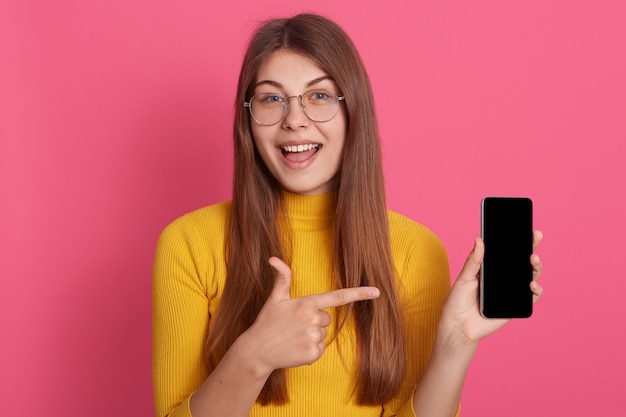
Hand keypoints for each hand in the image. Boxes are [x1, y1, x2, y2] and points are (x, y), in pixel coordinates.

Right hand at [240, 257, 379, 376]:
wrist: (256, 351)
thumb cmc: (266, 322)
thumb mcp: (275, 298)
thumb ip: (282, 278)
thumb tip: (273, 258)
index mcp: (307, 303)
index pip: (338, 297)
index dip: (359, 293)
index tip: (376, 292)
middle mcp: (313, 320)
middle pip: (326, 318)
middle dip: (314, 320)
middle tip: (294, 324)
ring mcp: (314, 338)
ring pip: (323, 333)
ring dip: (312, 334)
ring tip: (293, 336)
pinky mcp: (314, 354)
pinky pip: (321, 348)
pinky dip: (311, 349)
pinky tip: (296, 347)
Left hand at [438, 231, 543, 346]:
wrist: (459, 326)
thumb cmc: (458, 301)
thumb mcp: (464, 278)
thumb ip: (474, 260)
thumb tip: (479, 239)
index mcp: (491, 269)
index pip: (507, 252)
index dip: (518, 240)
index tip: (526, 227)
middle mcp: (503, 278)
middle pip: (522, 261)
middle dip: (532, 247)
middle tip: (536, 236)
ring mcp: (511, 291)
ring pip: (530, 276)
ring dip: (536, 266)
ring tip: (533, 259)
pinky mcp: (515, 305)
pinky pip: (531, 297)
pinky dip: (536, 290)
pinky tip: (532, 284)